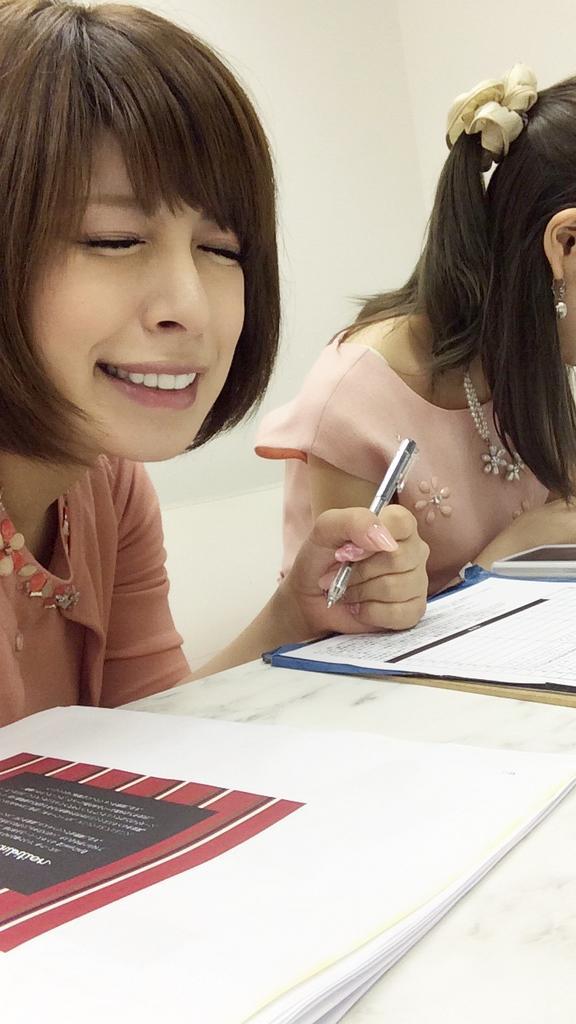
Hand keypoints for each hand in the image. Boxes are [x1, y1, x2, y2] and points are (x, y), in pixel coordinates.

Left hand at [279, 505, 428, 638]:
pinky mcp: (414, 610)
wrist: (312, 597)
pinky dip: (369, 613)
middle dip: (357, 571)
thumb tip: (385, 539)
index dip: (370, 537)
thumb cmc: (322, 559)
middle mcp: (413, 551)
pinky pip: (398, 613)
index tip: (345, 552)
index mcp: (397, 525)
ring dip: (359, 592)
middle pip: (396, 559)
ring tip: (346, 591)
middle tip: (337, 575)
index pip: (401, 522)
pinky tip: (360, 607)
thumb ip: (354, 521)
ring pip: (394, 588)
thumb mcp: (326, 529)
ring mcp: (417, 581)